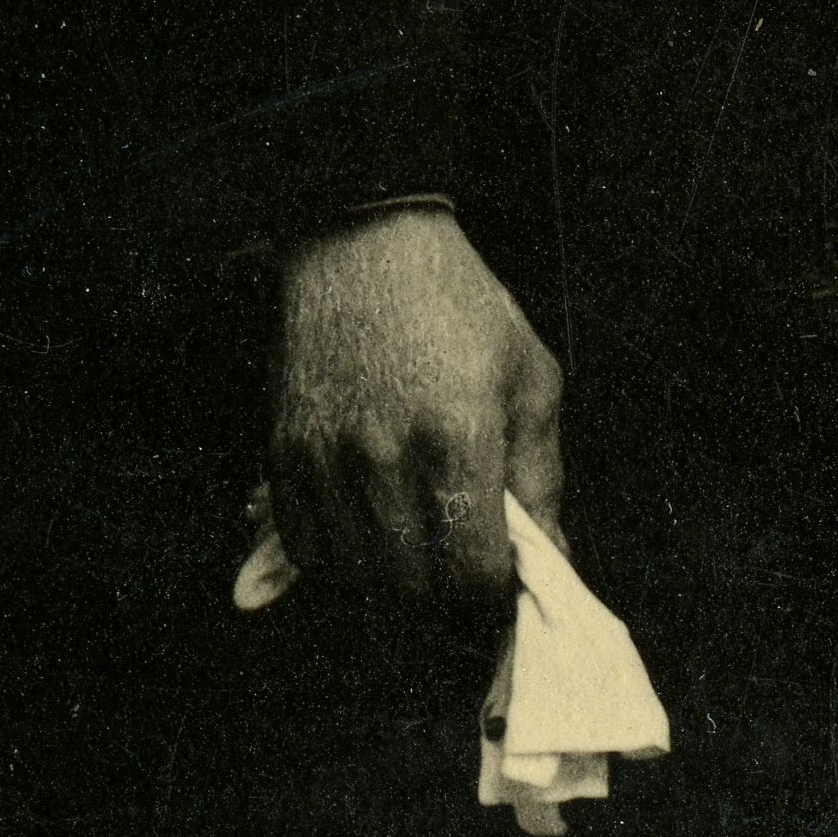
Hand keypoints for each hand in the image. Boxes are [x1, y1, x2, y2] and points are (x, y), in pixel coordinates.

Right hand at [268, 208, 562, 603]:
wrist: (368, 247)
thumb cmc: (461, 308)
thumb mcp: (530, 378)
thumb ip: (541, 477)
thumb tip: (552, 556)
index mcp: (460, 438)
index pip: (471, 575)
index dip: (492, 589)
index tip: (500, 573)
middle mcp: (386, 457)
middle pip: (413, 587)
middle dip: (446, 585)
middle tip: (461, 549)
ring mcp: (327, 459)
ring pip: (358, 575)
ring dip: (392, 571)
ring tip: (418, 527)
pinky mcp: (285, 454)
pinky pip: (307, 549)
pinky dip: (340, 552)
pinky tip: (371, 515)